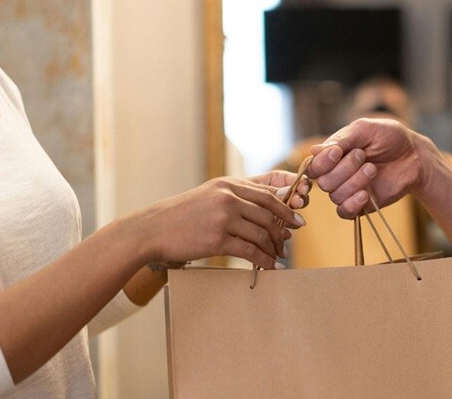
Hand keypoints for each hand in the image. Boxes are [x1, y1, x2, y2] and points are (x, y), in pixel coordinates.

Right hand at [138, 172, 309, 268]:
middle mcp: (228, 197)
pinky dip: (264, 260)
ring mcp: (223, 218)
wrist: (153, 229)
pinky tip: (269, 267)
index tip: (298, 219)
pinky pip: (250, 251)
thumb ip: (236, 198)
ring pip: (262, 233)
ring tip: (277, 256)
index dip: (287, 207)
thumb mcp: (209, 196)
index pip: (268, 193)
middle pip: (269, 213)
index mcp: (228, 184)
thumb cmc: (182, 215)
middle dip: (283, 229)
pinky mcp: (217, 239)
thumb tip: (268, 212)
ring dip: (274, 248)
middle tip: (289, 241)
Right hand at [307, 118, 425, 218]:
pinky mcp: (361, 205)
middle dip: (344, 169)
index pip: (313, 167)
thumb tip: (314, 151)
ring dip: (354, 182)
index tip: (338, 152)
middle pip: (324, 182)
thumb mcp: (365, 130)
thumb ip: (341, 139)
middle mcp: (337, 175)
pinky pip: (345, 212)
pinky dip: (352, 204)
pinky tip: (365, 193)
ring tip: (372, 169)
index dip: (322, 162)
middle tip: (363, 155)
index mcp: (333, 156)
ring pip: (336, 196)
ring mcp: (348, 191)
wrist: (414, 155)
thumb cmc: (389, 137)